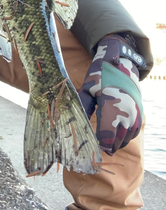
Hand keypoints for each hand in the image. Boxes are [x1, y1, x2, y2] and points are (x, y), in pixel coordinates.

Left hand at [79, 35, 144, 154]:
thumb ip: (83, 107)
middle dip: (108, 146)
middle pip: (117, 140)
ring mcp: (135, 113)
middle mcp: (126, 112)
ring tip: (107, 145)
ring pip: (126, 138)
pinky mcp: (139, 112)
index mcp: (111, 107)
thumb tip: (74, 122)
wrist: (121, 63)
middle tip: (99, 149)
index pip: (106, 136)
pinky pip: (133, 131)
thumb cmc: (100, 75)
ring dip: (117, 143)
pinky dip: (126, 137)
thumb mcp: (87, 89)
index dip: (99, 144)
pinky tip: (117, 136)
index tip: (92, 147)